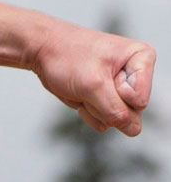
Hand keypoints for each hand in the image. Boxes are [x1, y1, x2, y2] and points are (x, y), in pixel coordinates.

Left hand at [32, 23, 154, 135]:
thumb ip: (117, 111)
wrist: (41, 51)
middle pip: (132, 112)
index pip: (139, 101)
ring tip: (82, 86)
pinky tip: (79, 95)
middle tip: (87, 82)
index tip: (99, 70)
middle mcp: (137, 73)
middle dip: (103, 103)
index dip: (115, 93)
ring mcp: (122, 88)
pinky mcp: (107, 99)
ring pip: (118, 119)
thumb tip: (134, 130)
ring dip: (94, 108)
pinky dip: (88, 113)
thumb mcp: (93, 85)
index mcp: (142, 58)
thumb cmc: (66, 57)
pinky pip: (106, 121)